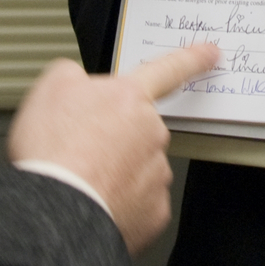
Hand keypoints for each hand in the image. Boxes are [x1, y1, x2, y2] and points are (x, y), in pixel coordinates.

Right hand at [8, 42, 219, 252]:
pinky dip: (120, 203)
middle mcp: (152, 134)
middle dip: (116, 138)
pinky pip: (140, 202)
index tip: (212, 54)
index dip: (192, 58)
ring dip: (115, 172)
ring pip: (139, 168)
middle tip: (82, 150)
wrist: (57, 211)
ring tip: (83, 180)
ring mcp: (157, 173)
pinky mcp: (154, 211)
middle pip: (140, 129)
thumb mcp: (52, 86)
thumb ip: (74, 74)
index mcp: (130, 99)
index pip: (168, 69)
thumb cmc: (54, 152)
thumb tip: (80, 81)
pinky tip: (96, 202)